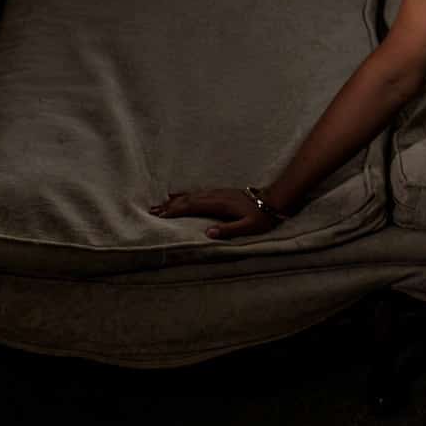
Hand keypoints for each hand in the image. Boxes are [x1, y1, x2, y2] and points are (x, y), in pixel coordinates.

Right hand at [149, 187, 285, 239]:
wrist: (274, 200)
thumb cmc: (262, 216)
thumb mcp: (249, 227)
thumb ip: (229, 230)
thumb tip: (208, 233)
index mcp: (219, 204)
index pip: (192, 207)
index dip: (175, 211)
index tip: (160, 216)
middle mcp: (215, 196)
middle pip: (187, 200)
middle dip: (169, 206)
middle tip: (152, 212)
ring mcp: (217, 193)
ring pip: (190, 195)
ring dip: (173, 200)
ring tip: (158, 205)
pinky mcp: (220, 193)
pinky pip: (197, 193)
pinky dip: (184, 195)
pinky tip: (177, 195)